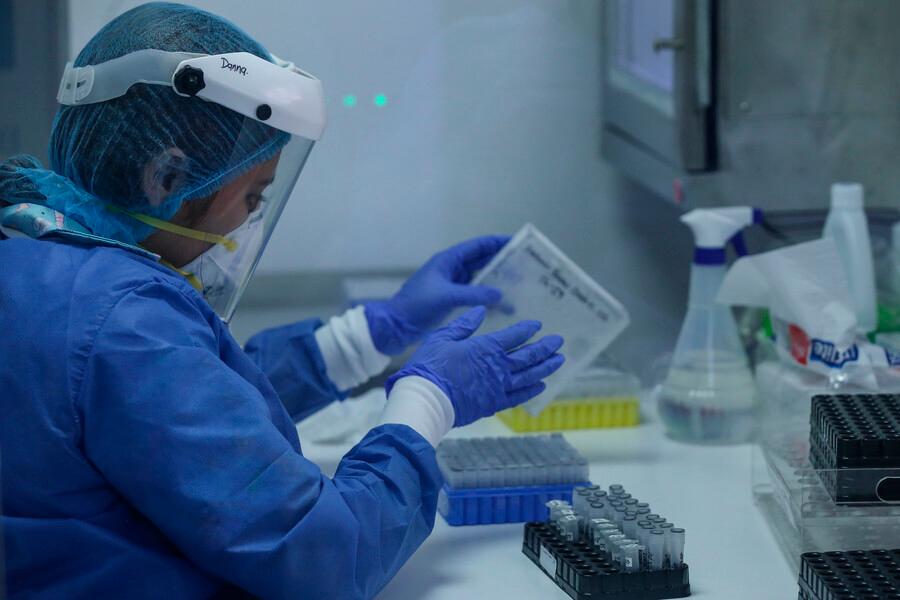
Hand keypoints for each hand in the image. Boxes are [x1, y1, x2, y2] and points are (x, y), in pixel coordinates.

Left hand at [365, 235, 509, 354]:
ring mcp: (451, 285)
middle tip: (525, 268)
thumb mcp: (447, 297)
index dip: (497, 243)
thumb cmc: (416, 306)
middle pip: (481, 261)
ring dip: (496, 283)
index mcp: (448, 260)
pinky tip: (502, 308)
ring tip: (518, 288)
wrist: (395, 326)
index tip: (518, 244)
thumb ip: (474, 294)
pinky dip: (487, 298)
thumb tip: (501, 294)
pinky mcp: (450, 300)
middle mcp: (451, 269)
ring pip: (479, 279)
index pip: (478, 246)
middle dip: (501, 264)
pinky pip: (474, 295)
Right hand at [386, 307, 564, 426]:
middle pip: (528, 356)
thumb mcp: (442, 338)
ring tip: (558, 361)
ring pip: (529, 376)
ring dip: (545, 367)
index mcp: (486, 348)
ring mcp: (498, 387)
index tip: (538, 326)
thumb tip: (480, 311)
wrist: (425, 399)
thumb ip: (464, 324)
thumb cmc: (429, 366)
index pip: (514, 336)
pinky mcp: (493, 404)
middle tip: (559, 342)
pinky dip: (531, 390)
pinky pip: (519, 396)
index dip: (528, 329)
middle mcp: (498, 367)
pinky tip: (541, 386)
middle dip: (545, 348)